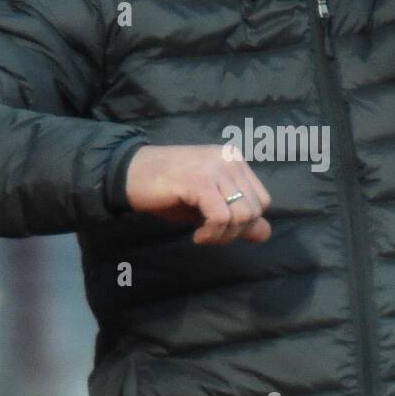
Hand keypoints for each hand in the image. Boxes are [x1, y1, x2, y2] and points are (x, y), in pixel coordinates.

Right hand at [124, 145, 272, 245]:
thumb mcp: (207, 205)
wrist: (129, 174)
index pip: (262, 200)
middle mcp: (229, 160)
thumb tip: (264, 233)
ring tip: (203, 235)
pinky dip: (212, 234)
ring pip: (243, 215)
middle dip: (236, 232)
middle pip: (256, 209)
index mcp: (234, 161)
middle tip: (209, 235)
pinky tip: (197, 235)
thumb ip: (237, 216)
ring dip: (224, 235)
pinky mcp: (200, 181)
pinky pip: (222, 217)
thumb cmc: (166, 190)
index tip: (219, 229)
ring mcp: (215, 168)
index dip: (246, 223)